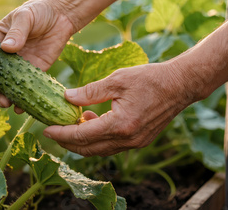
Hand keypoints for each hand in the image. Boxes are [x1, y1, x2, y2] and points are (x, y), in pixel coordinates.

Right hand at [0, 0, 78, 110]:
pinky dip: (22, 101)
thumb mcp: (25, 16)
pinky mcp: (34, 73)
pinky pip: (26, 90)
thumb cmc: (38, 11)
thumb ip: (17, 31)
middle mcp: (4, 57)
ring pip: (6, 86)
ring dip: (2, 96)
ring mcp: (18, 67)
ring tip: (3, 102)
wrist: (62, 16)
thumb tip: (6, 48)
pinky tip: (20, 107)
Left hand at [43, 62, 197, 156]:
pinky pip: (111, 145)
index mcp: (120, 125)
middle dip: (67, 142)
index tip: (46, 129)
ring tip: (72, 123)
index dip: (61, 134)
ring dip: (82, 141)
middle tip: (53, 130)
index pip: (82, 136)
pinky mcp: (140, 140)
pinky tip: (91, 120)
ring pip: (100, 149)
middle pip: (88, 149)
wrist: (181, 85)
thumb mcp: (116, 79)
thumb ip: (90, 91)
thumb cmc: (150, 78)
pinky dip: (97, 138)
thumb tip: (66, 97)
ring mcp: (135, 143)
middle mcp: (128, 139)